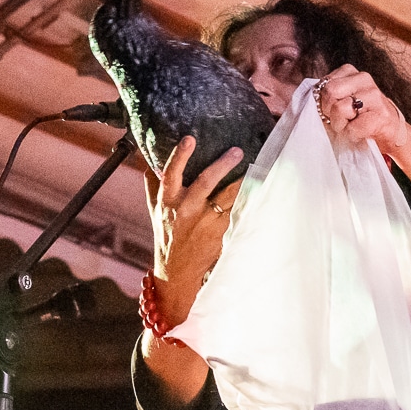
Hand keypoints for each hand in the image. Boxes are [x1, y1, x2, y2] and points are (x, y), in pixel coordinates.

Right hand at [147, 135, 243, 326]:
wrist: (178, 271)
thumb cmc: (168, 235)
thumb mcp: (155, 211)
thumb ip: (153, 186)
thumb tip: (149, 161)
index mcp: (168, 202)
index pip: (171, 175)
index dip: (179, 156)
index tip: (189, 139)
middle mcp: (187, 210)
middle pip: (205, 182)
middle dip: (222, 165)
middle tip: (237, 150)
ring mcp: (206, 222)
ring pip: (228, 196)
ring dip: (243, 180)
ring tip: (258, 164)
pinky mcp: (222, 232)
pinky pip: (238, 210)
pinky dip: (249, 197)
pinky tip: (261, 185)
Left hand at [317, 65, 410, 191]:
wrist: (391, 132)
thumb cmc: (361, 117)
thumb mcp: (344, 98)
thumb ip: (327, 94)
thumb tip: (308, 98)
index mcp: (351, 72)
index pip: (323, 85)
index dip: (322, 103)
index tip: (332, 111)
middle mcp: (364, 79)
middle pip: (329, 93)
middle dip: (329, 113)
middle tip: (340, 121)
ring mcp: (374, 96)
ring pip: (340, 109)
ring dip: (340, 126)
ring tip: (350, 127)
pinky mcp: (381, 116)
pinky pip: (353, 128)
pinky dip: (352, 136)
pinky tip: (360, 134)